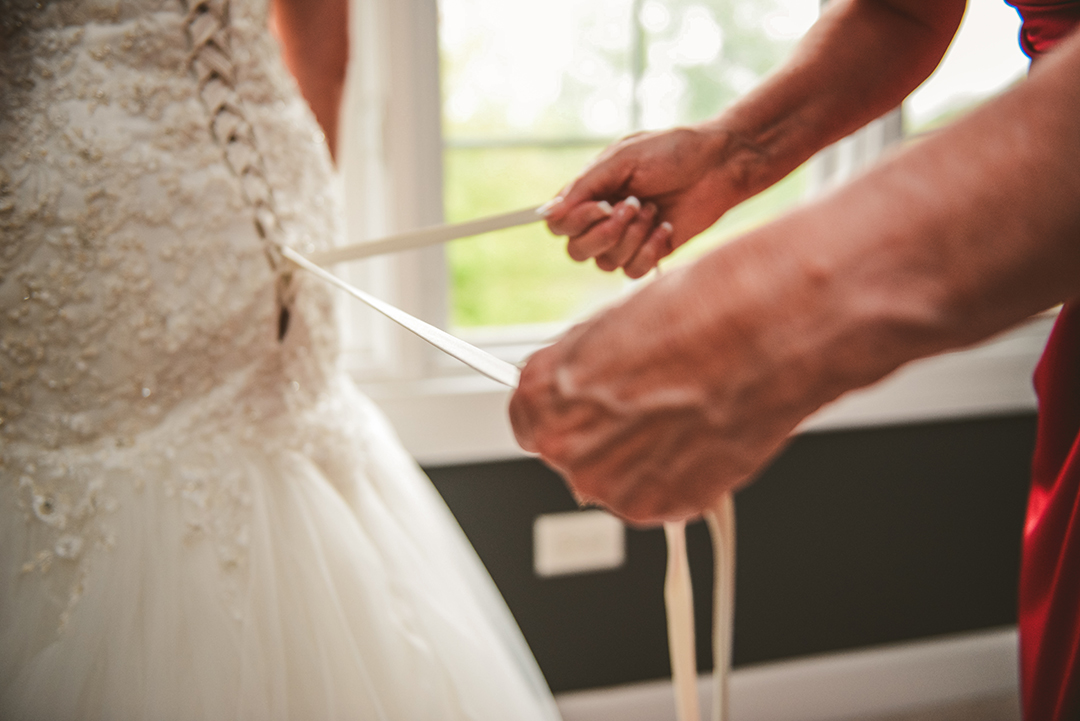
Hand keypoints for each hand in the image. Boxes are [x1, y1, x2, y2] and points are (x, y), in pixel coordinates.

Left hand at [509, 247, 824, 524]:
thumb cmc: (696, 316)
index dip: (569, 412)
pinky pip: (657, 498)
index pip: (531, 420)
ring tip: (687, 412)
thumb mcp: (615, 327)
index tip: (591, 407)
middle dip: (607, 436)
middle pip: (572, 454)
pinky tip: (702, 433)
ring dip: (643, 458)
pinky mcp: (658, 508)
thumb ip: (586, 372)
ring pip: (616, 479)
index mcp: (541, 394)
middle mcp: (564, 446)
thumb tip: (589, 388)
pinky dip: (678, 475)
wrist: (761, 334)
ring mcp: (609, 484)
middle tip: (653, 404)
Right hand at [541, 124, 761, 277]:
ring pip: (606, 263)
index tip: (603, 204)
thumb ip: (584, 186)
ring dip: (632, 237)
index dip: (575, 222)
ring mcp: (627, 239)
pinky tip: (666, 226)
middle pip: (576, 251)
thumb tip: (547, 213)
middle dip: (604, 233)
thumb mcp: (623, 159)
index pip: (559, 225)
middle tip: (634, 205)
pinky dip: (649, 250)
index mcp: (590, 194)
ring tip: (654, 209)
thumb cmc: (672, 152)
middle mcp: (603, 219)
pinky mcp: (651, 253)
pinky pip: (633, 271)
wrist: (719, 164)